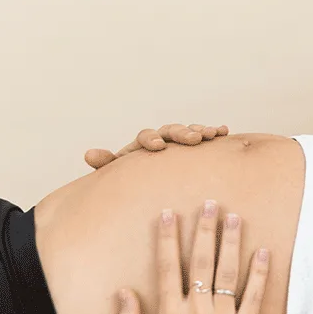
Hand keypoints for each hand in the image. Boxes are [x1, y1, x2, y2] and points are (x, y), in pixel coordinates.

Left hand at [86, 124, 229, 168]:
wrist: (151, 184)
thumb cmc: (135, 180)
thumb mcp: (119, 174)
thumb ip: (107, 164)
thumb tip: (88, 154)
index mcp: (142, 145)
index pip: (145, 136)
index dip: (151, 139)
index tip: (157, 147)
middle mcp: (162, 139)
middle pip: (171, 129)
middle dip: (182, 132)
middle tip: (193, 139)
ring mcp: (179, 142)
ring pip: (189, 130)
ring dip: (200, 130)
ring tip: (211, 134)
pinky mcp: (196, 146)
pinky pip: (206, 136)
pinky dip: (215, 131)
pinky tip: (224, 131)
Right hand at [116, 202, 269, 313]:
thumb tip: (123, 291)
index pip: (168, 267)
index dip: (168, 238)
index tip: (169, 213)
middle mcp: (197, 312)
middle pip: (201, 262)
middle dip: (205, 230)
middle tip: (210, 204)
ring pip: (228, 273)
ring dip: (232, 242)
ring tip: (236, 217)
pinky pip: (254, 297)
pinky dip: (260, 273)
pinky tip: (264, 251)